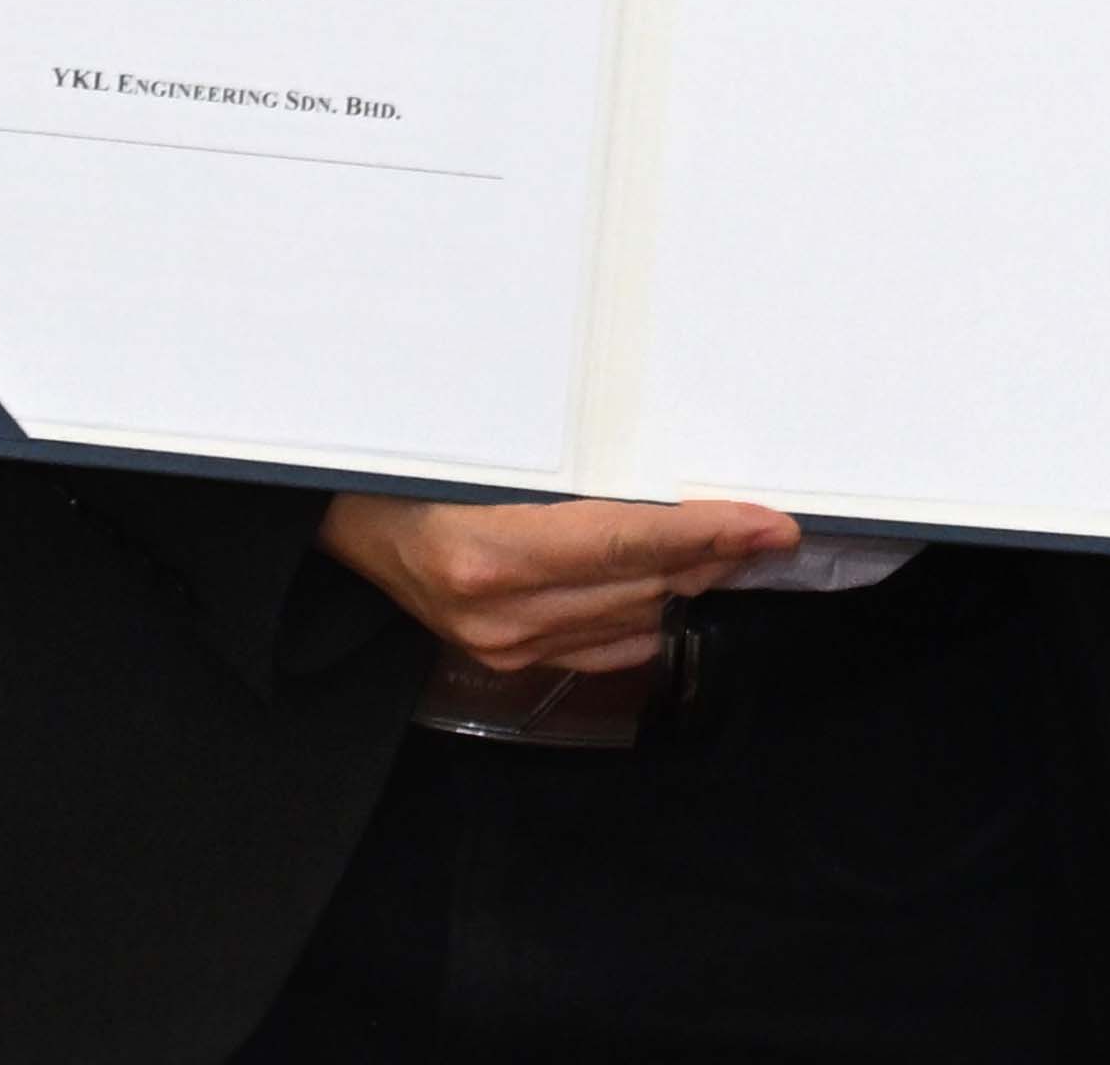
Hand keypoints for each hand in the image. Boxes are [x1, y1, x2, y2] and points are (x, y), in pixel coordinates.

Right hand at [315, 490, 797, 676]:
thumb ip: (575, 463)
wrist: (339, 520)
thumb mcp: (487, 447)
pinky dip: (647, 615)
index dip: (708, 531)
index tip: (770, 524)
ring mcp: (502, 645)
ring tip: (723, 547)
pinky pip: (606, 648)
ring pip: (634, 618)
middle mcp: (500, 611)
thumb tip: (668, 467)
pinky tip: (667, 586)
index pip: (629, 541)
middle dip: (713, 555)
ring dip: (685, 583)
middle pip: (643, 586)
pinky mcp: (505, 663)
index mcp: (491, 550)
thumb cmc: (411, 464)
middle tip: (764, 527)